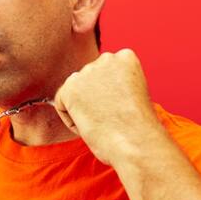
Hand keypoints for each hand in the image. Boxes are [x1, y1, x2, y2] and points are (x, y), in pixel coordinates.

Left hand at [53, 48, 164, 165]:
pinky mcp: (70, 88)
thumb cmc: (138, 127)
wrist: (136, 142)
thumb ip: (114, 84)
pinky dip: (72, 121)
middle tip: (111, 118)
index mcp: (125, 57)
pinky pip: (62, 105)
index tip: (122, 109)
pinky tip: (91, 126)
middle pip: (89, 80)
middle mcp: (105, 59)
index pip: (106, 73)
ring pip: (75, 92)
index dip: (112, 95)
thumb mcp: (133, 94)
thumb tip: (92, 91)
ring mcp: (86, 71)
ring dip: (83, 108)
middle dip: (94, 99)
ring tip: (103, 122)